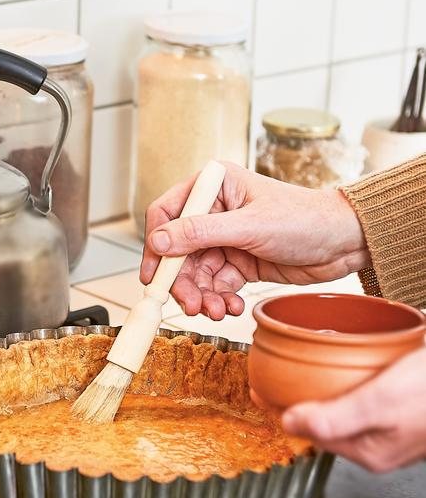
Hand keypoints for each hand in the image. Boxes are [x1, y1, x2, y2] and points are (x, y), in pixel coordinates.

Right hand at [140, 162, 370, 319]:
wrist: (343, 243)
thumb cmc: (305, 220)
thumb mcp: (249, 227)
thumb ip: (200, 233)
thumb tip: (159, 241)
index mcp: (214, 186)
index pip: (167, 213)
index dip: (156, 246)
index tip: (153, 276)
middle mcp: (215, 210)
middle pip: (178, 251)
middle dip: (183, 282)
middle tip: (191, 305)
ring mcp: (225, 237)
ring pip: (196, 273)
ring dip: (202, 296)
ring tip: (217, 311)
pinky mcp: (238, 261)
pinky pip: (215, 284)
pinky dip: (219, 299)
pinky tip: (231, 306)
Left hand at [280, 346, 425, 471]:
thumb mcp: (379, 403)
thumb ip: (334, 418)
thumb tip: (289, 425)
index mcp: (370, 452)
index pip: (313, 435)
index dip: (290, 411)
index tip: (268, 392)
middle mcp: (383, 446)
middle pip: (330, 423)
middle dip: (310, 402)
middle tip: (290, 380)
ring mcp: (397, 429)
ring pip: (350, 410)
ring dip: (334, 391)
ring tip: (321, 371)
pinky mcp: (410, 410)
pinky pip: (370, 399)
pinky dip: (358, 384)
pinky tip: (361, 367)